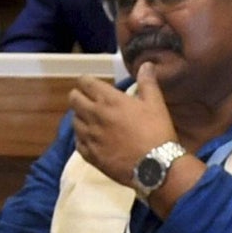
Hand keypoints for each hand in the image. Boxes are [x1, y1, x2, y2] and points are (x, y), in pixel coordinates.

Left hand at [68, 66, 177, 189]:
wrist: (157, 168)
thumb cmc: (158, 134)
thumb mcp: (156, 105)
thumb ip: (147, 83)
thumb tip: (146, 64)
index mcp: (108, 99)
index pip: (84, 81)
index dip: (87, 83)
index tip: (94, 88)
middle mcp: (94, 114)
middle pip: (73, 98)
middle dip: (80, 98)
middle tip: (91, 104)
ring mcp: (91, 136)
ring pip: (74, 121)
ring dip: (82, 119)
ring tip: (93, 124)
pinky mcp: (91, 155)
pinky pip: (78, 143)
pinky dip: (83, 140)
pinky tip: (93, 141)